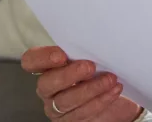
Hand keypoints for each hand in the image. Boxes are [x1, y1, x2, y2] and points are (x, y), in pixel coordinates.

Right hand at [21, 46, 142, 120]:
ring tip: (110, 79)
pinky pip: (82, 113)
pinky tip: (114, 90)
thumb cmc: (104, 74)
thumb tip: (98, 38)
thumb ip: (89, 50)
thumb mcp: (96, 59)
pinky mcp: (70, 120)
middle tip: (90, 67)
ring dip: (89, 89)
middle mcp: (49, 88)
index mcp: (50, 67)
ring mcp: (57, 107)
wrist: (120, 99)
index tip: (61, 55)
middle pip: (46, 83)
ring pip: (64, 101)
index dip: (42, 58)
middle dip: (68, 75)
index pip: (32, 61)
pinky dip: (100, 100)